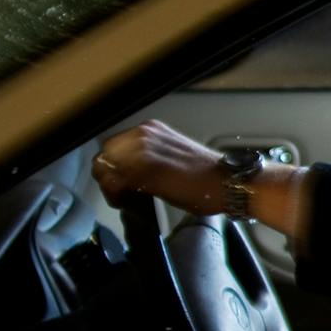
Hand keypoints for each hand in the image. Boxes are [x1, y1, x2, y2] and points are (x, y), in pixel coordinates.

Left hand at [92, 120, 226, 214]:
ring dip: (110, 186)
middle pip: (105, 155)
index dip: (112, 166)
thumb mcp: (171, 156)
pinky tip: (128, 201)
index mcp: (150, 129)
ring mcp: (142, 150)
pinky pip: (114, 182)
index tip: (120, 182)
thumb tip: (126, 172)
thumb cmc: (204, 175)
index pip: (113, 146)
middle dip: (107, 175)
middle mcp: (143, 134)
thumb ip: (146, 158)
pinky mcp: (143, 170)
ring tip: (124, 198)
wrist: (225, 182)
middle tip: (120, 193)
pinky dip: (115, 194)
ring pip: (105, 168)